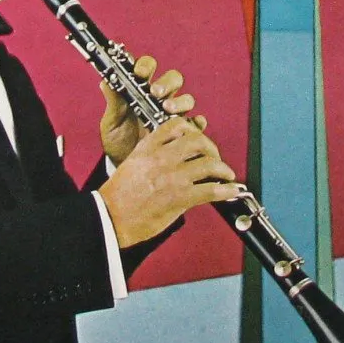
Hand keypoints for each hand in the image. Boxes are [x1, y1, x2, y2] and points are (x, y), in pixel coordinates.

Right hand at [97, 117, 239, 247]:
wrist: (110, 217)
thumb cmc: (118, 195)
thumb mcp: (132, 163)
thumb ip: (152, 154)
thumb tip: (172, 155)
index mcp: (149, 147)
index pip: (176, 125)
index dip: (192, 128)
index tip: (198, 136)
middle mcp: (163, 157)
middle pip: (198, 140)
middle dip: (211, 148)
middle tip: (215, 157)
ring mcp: (173, 177)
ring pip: (209, 163)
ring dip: (223, 169)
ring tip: (227, 174)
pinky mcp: (181, 197)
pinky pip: (211, 190)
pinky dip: (227, 190)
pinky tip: (233, 191)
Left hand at [99, 55, 200, 163]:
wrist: (125, 166)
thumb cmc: (117, 140)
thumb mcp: (111, 122)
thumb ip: (112, 102)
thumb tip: (105, 81)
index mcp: (140, 88)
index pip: (147, 67)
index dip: (145, 66)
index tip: (139, 73)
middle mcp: (160, 98)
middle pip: (172, 79)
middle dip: (166, 82)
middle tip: (156, 92)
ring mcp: (173, 114)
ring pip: (186, 99)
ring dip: (180, 101)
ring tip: (168, 110)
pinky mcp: (183, 131)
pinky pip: (196, 124)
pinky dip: (196, 123)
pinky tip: (191, 127)